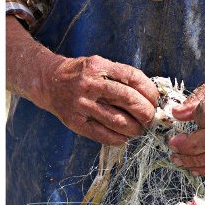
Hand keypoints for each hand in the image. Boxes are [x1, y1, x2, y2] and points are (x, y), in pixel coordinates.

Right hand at [39, 55, 158, 144]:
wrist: (49, 82)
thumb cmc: (82, 74)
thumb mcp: (100, 65)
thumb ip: (121, 77)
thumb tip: (149, 97)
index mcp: (99, 66)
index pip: (133, 78)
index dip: (150, 91)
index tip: (155, 100)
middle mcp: (91, 84)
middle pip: (129, 100)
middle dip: (146, 112)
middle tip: (150, 118)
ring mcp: (82, 104)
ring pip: (118, 121)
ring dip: (136, 128)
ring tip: (140, 129)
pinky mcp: (75, 122)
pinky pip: (103, 135)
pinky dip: (119, 139)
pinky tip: (124, 137)